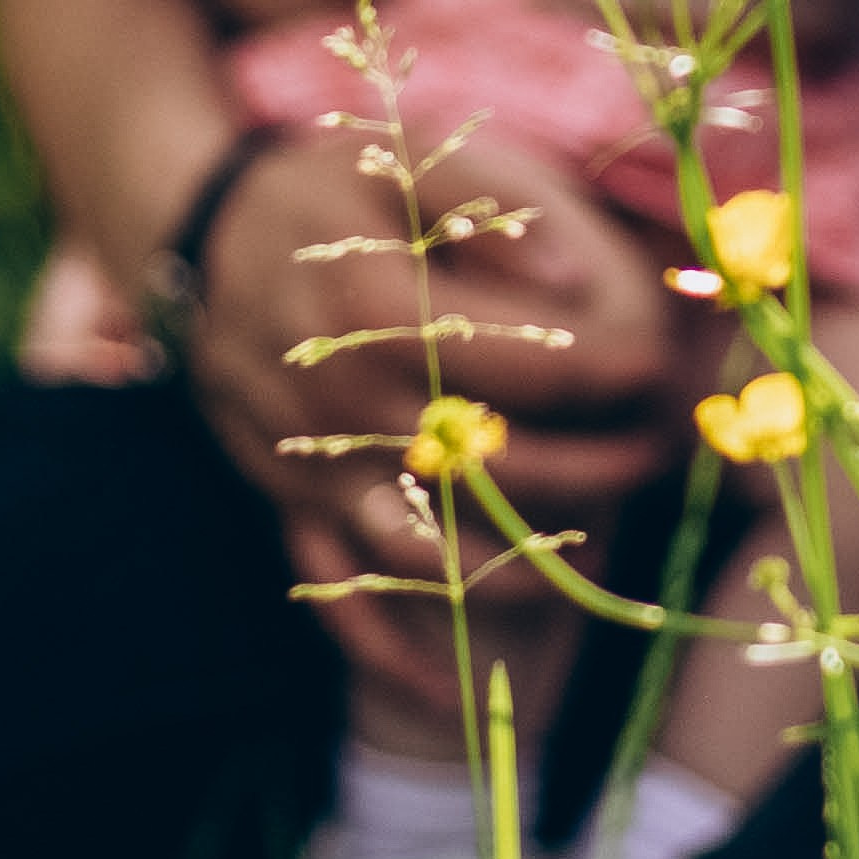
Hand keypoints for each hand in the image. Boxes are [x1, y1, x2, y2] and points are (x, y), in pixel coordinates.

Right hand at [193, 129, 682, 715]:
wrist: (197, 231)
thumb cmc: (324, 190)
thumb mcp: (407, 166)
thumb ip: (493, 215)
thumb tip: (576, 282)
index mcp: (380, 315)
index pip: (529, 366)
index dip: (612, 372)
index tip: (660, 368)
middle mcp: (344, 406)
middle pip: (497, 469)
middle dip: (597, 471)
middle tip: (657, 452)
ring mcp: (311, 466)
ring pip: (428, 552)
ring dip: (520, 570)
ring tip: (600, 555)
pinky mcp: (283, 501)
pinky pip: (333, 593)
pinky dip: (387, 650)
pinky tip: (447, 692)